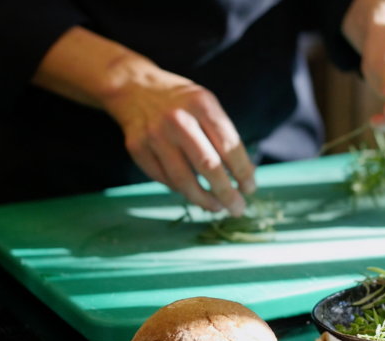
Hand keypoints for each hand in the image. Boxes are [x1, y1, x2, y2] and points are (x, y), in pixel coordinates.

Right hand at [100, 59, 255, 215]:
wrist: (134, 87)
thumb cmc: (181, 102)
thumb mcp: (206, 105)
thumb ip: (225, 136)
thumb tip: (248, 174)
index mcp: (201, 104)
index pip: (229, 146)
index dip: (243, 172)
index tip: (250, 189)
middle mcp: (178, 119)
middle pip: (208, 166)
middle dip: (227, 193)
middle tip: (238, 208)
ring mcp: (154, 135)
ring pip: (183, 180)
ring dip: (204, 199)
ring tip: (217, 207)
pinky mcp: (137, 148)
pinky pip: (164, 179)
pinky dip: (180, 189)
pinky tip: (192, 192)